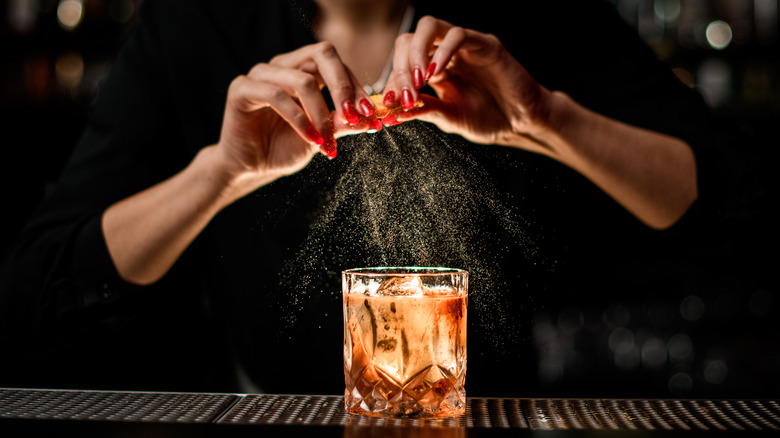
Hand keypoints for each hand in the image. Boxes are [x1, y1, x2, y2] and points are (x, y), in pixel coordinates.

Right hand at [216, 41, 381, 192]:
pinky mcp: (241, 89)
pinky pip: (276, 96)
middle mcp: (282, 65)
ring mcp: (260, 74)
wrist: (251, 167)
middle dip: (343, 87)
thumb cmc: (284, 147)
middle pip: (322, 54)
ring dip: (321, 113)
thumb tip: (372, 119)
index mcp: (302, 69)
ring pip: (302, 80)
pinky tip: (310, 138)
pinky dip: (299, 119)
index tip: (370, 114)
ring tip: (327, 141)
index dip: (356, 86)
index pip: (336, 63)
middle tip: (355, 115)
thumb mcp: (322, 135)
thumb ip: (343, 123)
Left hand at [381, 16, 554, 154]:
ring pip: (429, 27)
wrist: (521, 123)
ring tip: (417, 80)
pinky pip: (457, 35)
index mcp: (433, 71)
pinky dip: (442, 51)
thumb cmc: (488, 120)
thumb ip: (424, 111)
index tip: (387, 104)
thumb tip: (392, 113)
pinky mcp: (484, 44)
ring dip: (416, 52)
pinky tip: (436, 73)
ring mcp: (463, 46)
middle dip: (399, 68)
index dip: (391, 81)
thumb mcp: (449, 118)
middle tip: (402, 94)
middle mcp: (444, 54)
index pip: (402, 64)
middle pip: (409, 41)